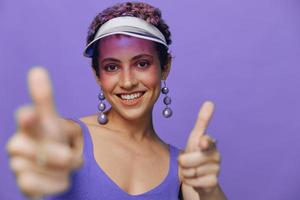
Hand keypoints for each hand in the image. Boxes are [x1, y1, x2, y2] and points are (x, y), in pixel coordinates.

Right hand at [6, 67, 81, 197]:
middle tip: (71, 156)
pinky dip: (54, 184)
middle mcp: (18, 143)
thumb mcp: (52, 121)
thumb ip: (43, 99)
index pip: (27, 119)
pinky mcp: (23, 184)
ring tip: (64, 168)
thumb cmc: (54, 140)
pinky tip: (59, 180)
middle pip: (39, 150)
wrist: (56, 167)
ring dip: (59, 170)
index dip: (29, 118)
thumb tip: (36, 70)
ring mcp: (17, 164)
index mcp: (30, 125)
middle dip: (60, 155)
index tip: (30, 115)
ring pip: (39, 169)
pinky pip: (36, 185)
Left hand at [178, 101, 220, 196]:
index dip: (203, 142)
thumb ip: (202, 122)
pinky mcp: (213, 184)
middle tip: (187, 162)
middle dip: (183, 163)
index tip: (202, 142)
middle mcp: (216, 156)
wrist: (200, 176)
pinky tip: (196, 180)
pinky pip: (192, 183)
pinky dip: (190, 182)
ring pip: (189, 172)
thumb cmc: (196, 154)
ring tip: (192, 170)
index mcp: (210, 143)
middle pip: (188, 160)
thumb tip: (210, 102)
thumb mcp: (195, 138)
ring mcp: (216, 170)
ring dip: (186, 173)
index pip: (207, 142)